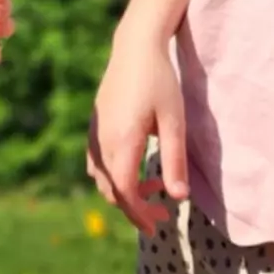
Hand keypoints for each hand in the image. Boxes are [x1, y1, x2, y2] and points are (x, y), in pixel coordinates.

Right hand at [88, 29, 186, 237]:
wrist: (135, 46)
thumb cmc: (160, 80)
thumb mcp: (174, 120)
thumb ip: (175, 160)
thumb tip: (179, 197)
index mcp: (122, 142)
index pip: (125, 193)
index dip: (140, 215)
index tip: (157, 227)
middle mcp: (102, 142)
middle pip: (112, 191)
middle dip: (135, 208)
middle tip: (163, 214)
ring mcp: (95, 133)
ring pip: (102, 179)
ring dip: (124, 192)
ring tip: (153, 187)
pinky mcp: (95, 126)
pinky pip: (97, 163)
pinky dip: (113, 176)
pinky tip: (134, 168)